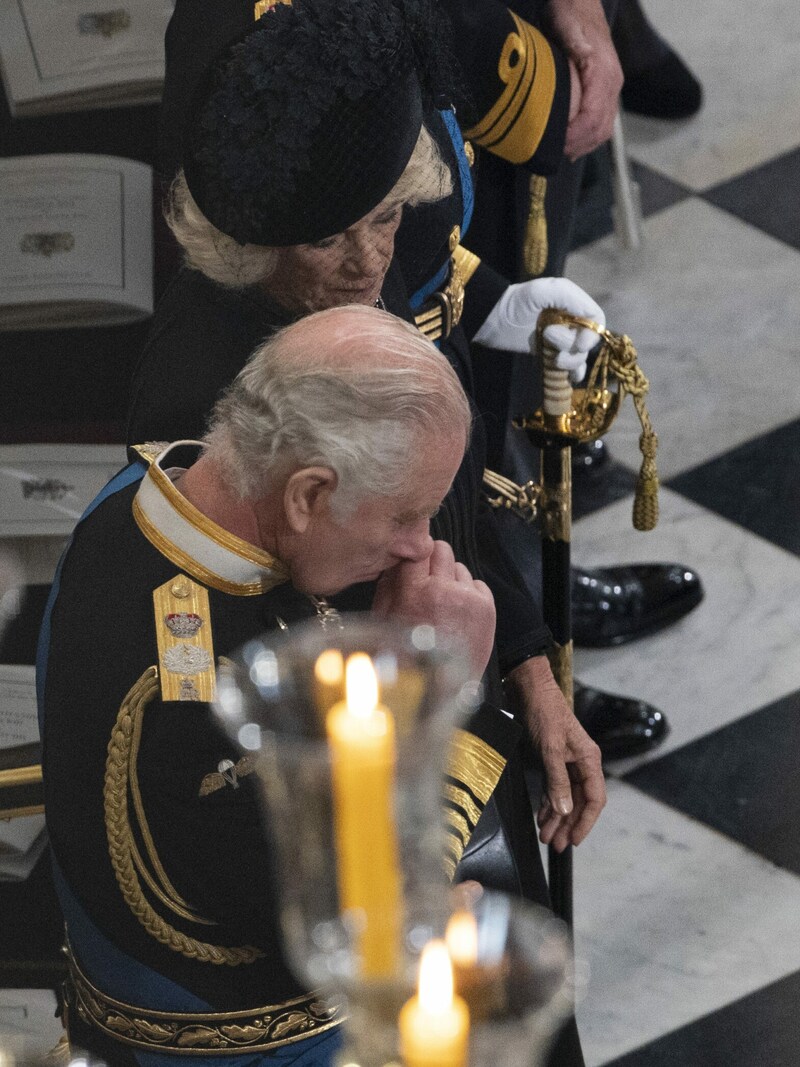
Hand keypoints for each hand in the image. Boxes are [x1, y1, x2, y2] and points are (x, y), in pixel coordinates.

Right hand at [372, 541, 495, 677]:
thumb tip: (397, 560)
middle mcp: (443, 589)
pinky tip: (458, 614)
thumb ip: (387, 585)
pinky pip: (478, 583)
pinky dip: (469, 593)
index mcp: (413, 591)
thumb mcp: (383, 620)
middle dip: (434, 562)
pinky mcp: (487, 607)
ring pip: (460, 567)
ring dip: (452, 580)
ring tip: (444, 606)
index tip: (415, 556)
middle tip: (428, 582)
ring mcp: (468, 598)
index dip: (416, 551)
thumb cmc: (407, 658)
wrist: (440, 688)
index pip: (418, 547)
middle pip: (442, 550)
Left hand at [472, 278, 604, 381]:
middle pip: (588, 342)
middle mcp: (570, 322)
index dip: (592, 334)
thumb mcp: (542, 291)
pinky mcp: (549, 355)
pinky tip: (568, 378)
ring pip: (579, 357)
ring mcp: (560, 340)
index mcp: (572, 304)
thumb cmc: (515, 302)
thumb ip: (569, 298)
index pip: (596, 320)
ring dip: (570, 363)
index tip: (579, 343)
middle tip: (548, 338)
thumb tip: (593, 319)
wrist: (491, 319)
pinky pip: (568, 369)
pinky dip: (571, 375)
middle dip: (573, 347)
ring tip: (552, 359)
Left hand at [505, 656, 604, 849]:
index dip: (586, 822)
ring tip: (547, 837)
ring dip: (556, 818)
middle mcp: (581, 763)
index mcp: (589, 760)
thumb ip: (557, 779)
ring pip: (565, 797)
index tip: (575, 840)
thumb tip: (564, 809)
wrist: (529, 689)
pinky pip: (554, 788)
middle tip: (556, 845)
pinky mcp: (552, 759)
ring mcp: (566, 762)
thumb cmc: (544, 712)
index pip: (594, 799)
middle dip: (569, 825)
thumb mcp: (550, 747)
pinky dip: (548, 803)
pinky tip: (542, 817)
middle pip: (579, 802)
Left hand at [547, 0, 622, 158]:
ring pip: (603, 130)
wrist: (581, 3)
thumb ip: (575, 44)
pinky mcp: (605, 93)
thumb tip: (583, 58)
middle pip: (600, 129)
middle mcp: (613, 84)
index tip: (555, 144)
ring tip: (561, 152)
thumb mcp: (568, 25)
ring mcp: (611, 90)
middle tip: (552, 154)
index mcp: (604, 73)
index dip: (574, 136)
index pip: (593, 117)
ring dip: (583, 146)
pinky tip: (571, 146)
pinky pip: (601, 123)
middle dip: (577, 146)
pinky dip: (587, 139)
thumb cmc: (571, 13)